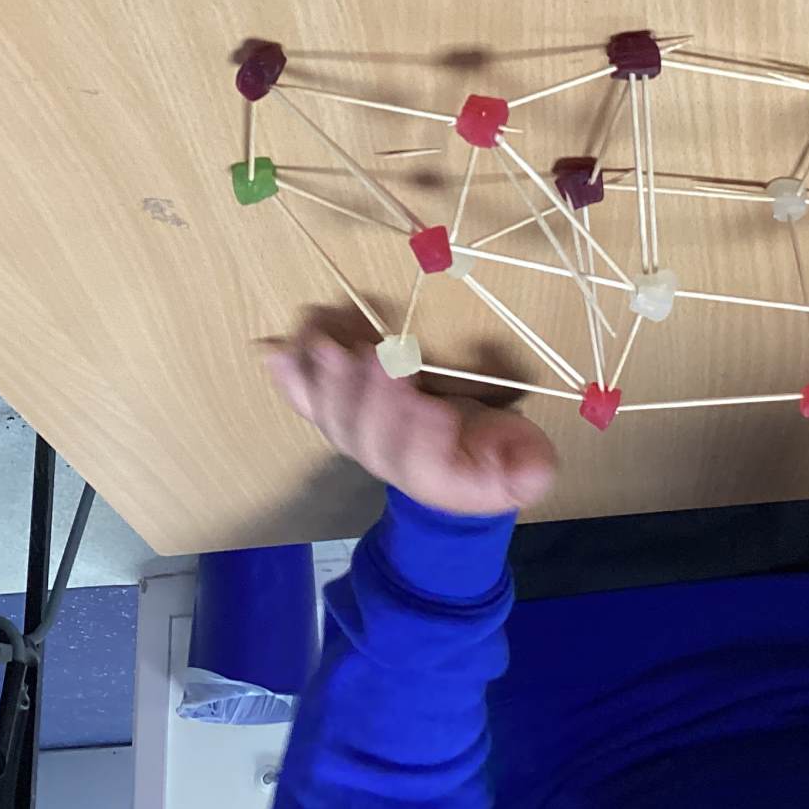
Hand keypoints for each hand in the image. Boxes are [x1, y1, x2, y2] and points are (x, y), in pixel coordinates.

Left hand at [266, 334, 556, 516]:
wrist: (458, 471)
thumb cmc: (496, 457)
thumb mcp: (526, 466)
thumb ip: (528, 466)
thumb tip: (533, 463)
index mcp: (436, 473)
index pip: (415, 456)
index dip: (410, 425)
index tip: (415, 393)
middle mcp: (388, 458)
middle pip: (364, 433)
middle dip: (357, 391)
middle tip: (354, 352)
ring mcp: (358, 437)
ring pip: (332, 413)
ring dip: (321, 374)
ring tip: (315, 335)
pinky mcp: (340, 412)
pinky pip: (311, 398)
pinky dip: (292, 375)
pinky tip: (275, 351)